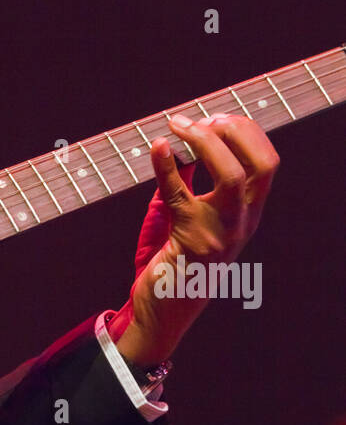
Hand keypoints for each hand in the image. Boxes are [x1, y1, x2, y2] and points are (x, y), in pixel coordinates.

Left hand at [109, 114, 278, 366]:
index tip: (214, 116)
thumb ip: (190, 181)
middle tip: (200, 119)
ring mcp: (220, 232)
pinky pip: (179, 193)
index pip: (267, 163)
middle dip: (234, 131)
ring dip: (205, 142)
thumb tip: (176, 142)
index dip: (245, 131)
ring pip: (232, 177)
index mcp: (247, 212)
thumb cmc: (175, 259)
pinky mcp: (191, 240)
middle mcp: (242, 221)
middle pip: (261, 165)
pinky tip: (156, 147)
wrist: (163, 308)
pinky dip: (165, 165)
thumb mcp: (192, 215)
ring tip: (178, 126)